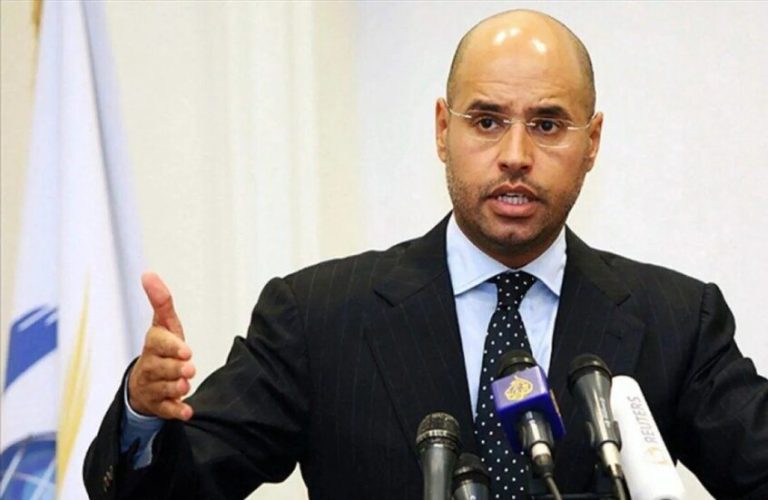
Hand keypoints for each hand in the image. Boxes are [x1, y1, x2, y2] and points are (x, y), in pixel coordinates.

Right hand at [128, 272, 195, 419]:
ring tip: (185, 386)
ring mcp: (153, 387)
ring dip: (175, 388)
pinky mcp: (159, 405)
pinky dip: (176, 411)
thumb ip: (161, 302)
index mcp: (153, 345)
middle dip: (175, 369)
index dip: (171, 347)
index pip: (158, 343)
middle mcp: (150, 366)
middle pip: (162, 368)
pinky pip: (166, 411)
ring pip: (163, 389)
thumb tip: (148, 273)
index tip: (186, 350)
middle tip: (189, 369)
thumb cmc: (161, 348)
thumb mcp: (164, 325)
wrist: (145, 382)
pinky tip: (188, 411)